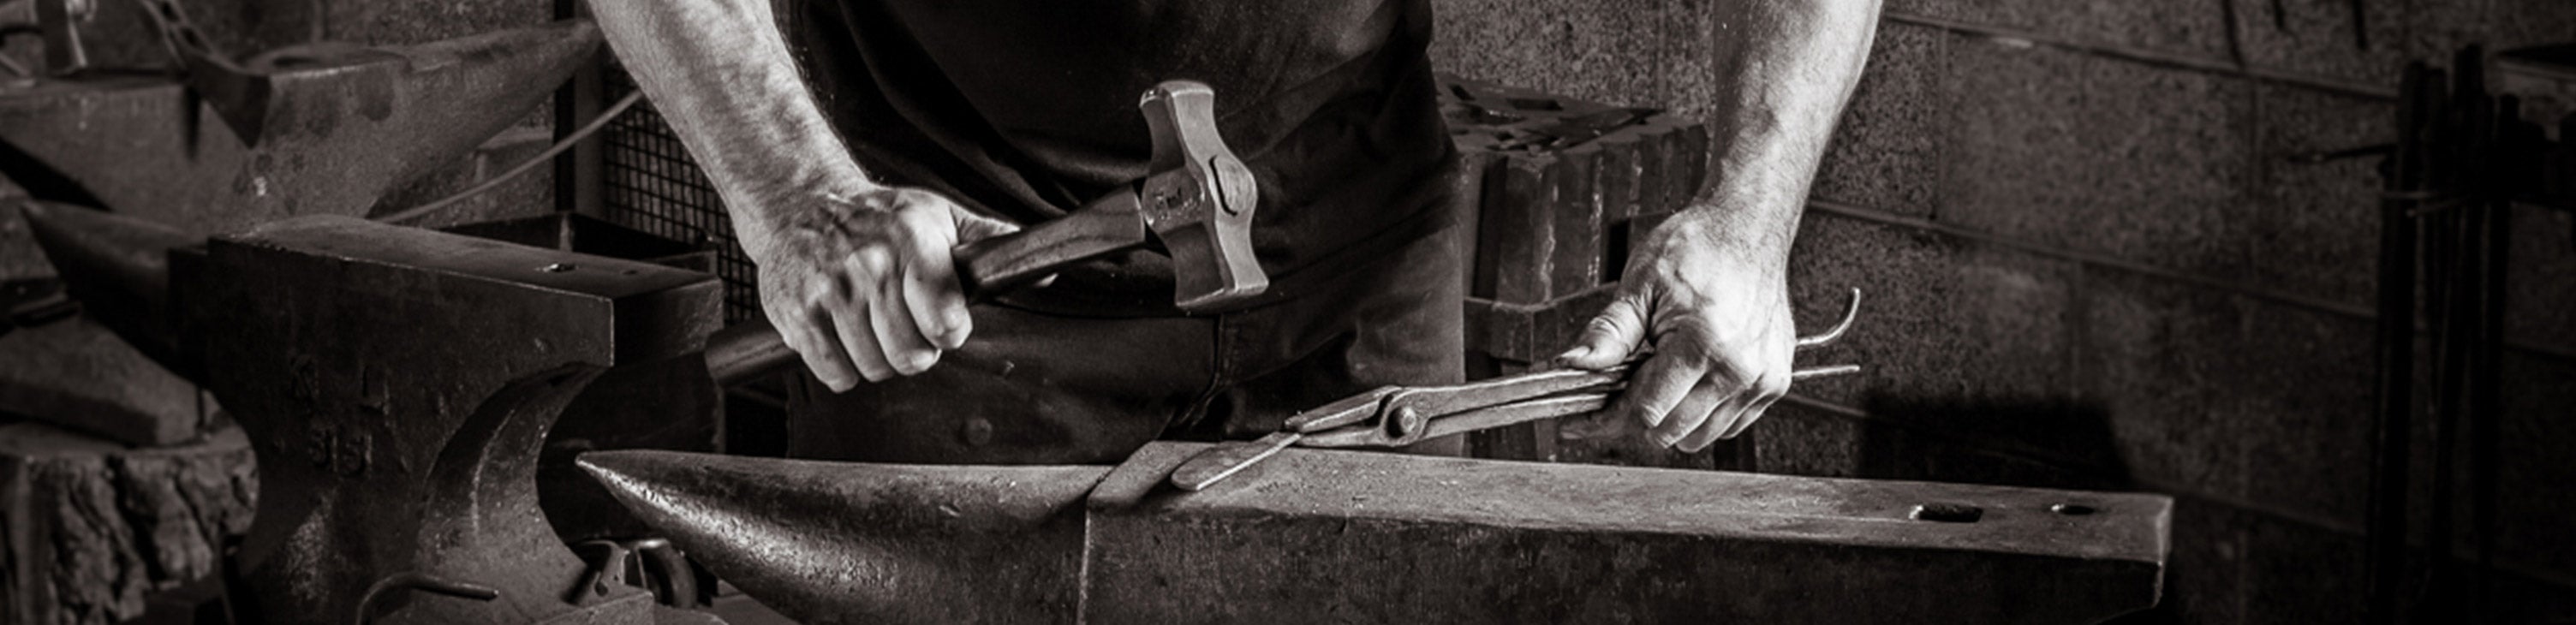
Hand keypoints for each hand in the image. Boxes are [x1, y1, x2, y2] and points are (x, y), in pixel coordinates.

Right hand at [742, 184, 1016, 391]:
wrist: (798, 205)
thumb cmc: (878, 218)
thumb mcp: (938, 217)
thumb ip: (989, 245)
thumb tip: (1046, 272)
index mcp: (911, 240)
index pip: (944, 315)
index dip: (950, 329)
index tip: (946, 323)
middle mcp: (868, 265)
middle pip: (912, 356)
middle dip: (917, 350)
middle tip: (906, 324)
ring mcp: (829, 292)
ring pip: (876, 369)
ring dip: (880, 358)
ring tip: (873, 325)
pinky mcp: (797, 316)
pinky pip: (837, 374)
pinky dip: (844, 367)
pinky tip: (845, 335)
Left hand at [1554, 208, 1796, 451]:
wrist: (1748, 230)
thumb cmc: (1698, 248)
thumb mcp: (1641, 286)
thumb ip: (1609, 333)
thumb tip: (1574, 365)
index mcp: (1703, 344)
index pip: (1646, 411)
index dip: (1607, 418)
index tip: (1583, 419)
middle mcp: (1739, 369)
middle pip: (1671, 432)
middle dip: (1637, 416)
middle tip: (1621, 388)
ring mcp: (1762, 379)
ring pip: (1701, 437)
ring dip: (1673, 417)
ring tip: (1662, 374)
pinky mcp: (1774, 382)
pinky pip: (1730, 424)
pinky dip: (1704, 413)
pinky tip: (1691, 379)